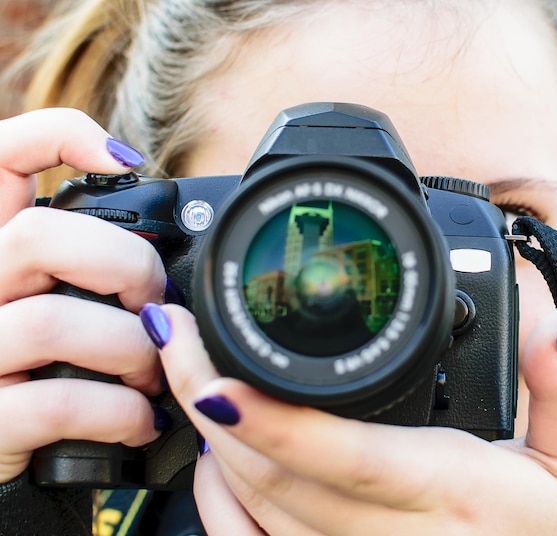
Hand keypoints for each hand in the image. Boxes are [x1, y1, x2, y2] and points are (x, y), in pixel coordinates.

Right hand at [0, 109, 166, 482]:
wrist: (14, 469)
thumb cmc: (56, 377)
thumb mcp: (70, 309)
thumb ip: (94, 272)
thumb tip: (166, 262)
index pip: (0, 158)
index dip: (58, 137)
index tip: (127, 161)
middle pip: (40, 237)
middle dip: (125, 267)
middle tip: (155, 306)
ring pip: (50, 323)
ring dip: (129, 352)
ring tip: (153, 376)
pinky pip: (55, 402)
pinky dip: (119, 412)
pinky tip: (139, 422)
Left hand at [152, 304, 556, 535]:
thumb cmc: (529, 529)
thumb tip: (549, 324)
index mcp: (441, 494)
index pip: (345, 456)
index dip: (274, 419)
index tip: (216, 375)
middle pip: (272, 473)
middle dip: (210, 401)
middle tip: (176, 331)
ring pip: (248, 504)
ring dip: (207, 435)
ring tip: (185, 365)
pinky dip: (213, 491)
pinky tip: (210, 444)